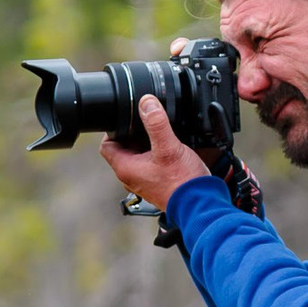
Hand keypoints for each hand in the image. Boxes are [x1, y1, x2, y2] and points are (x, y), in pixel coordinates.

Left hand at [98, 96, 211, 214]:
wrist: (200, 203)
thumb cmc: (182, 182)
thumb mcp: (168, 147)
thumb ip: (157, 123)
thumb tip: (146, 102)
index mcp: (125, 168)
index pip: (107, 145)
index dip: (113, 129)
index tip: (126, 118)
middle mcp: (131, 177)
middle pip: (123, 149)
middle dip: (132, 134)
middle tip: (147, 123)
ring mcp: (143, 181)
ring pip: (137, 156)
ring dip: (146, 143)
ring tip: (159, 134)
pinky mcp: (156, 183)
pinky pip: (150, 164)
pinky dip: (156, 153)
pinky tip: (169, 148)